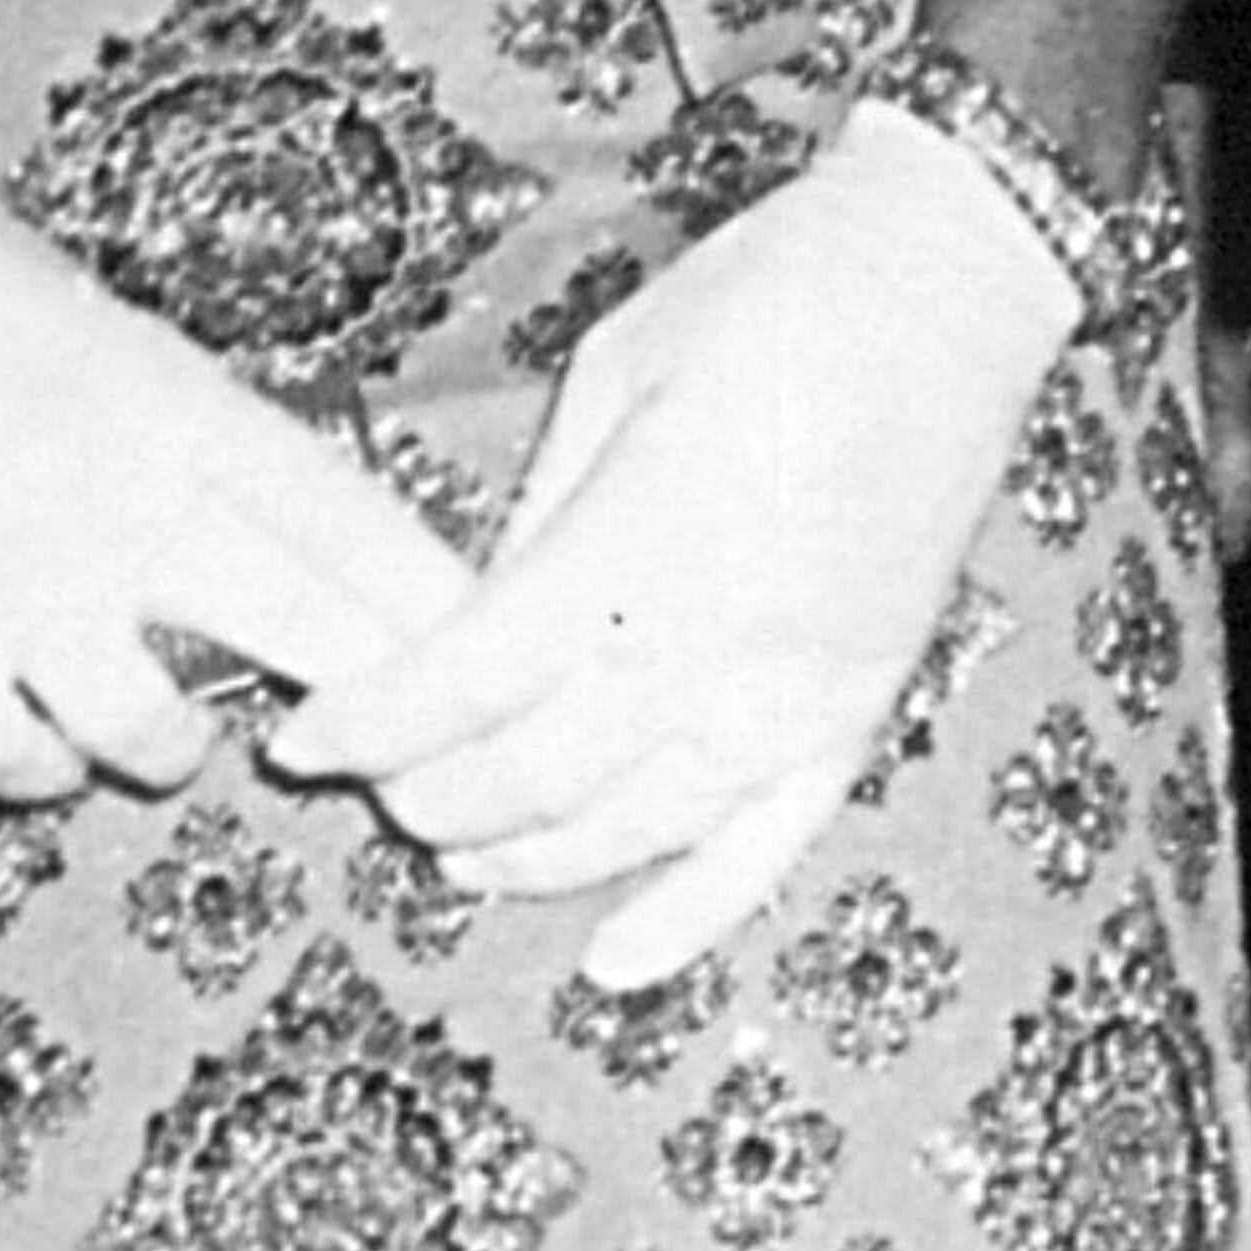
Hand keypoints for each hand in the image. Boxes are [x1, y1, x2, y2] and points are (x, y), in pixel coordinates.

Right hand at [0, 43, 468, 806]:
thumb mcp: (100, 329)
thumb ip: (185, 434)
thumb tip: (261, 524)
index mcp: (194, 406)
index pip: (369, 538)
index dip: (438, 620)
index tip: (486, 670)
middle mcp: (134, 502)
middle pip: (321, 647)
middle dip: (369, 722)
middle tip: (378, 765)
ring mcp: (25, 577)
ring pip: (164, 738)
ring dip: (172, 749)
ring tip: (163, 732)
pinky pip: (10, 758)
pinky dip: (33, 770)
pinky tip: (36, 745)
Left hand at [265, 102, 1082, 992]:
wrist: (951, 288)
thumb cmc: (769, 298)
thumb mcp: (617, 372)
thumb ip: (544, 516)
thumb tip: (474, 619)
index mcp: (640, 545)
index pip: (469, 681)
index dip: (372, 725)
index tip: (300, 740)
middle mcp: (719, 646)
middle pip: (538, 778)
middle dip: (434, 799)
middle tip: (377, 789)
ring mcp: (799, 694)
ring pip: (637, 832)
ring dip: (531, 861)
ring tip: (457, 853)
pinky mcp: (861, 711)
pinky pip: (768, 850)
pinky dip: (688, 917)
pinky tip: (613, 962)